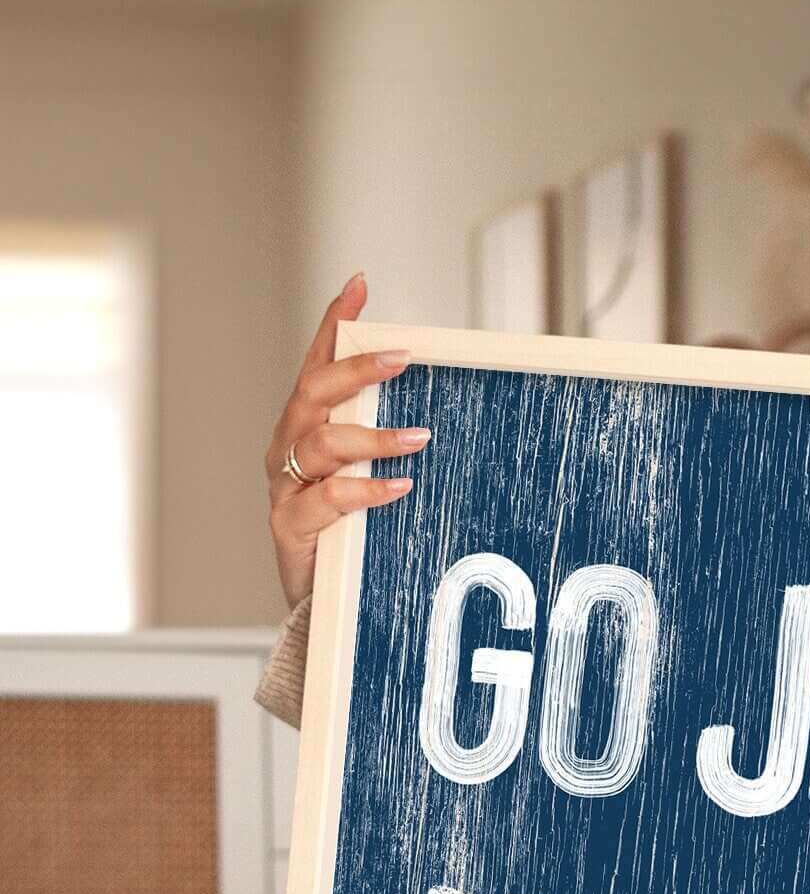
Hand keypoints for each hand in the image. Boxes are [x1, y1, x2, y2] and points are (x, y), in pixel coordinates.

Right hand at [265, 272, 431, 609]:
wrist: (318, 608)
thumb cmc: (349, 537)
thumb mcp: (368, 481)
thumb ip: (386, 445)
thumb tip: (439, 414)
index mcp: (305, 428)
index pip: (317, 363)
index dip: (334, 324)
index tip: (359, 286)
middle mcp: (288, 449)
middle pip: (314, 393)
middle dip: (355, 370)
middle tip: (401, 357)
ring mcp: (285, 487)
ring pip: (321, 444)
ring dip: (371, 436)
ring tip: (418, 438)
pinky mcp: (290, 528)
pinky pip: (327, 500)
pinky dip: (365, 490)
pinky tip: (400, 487)